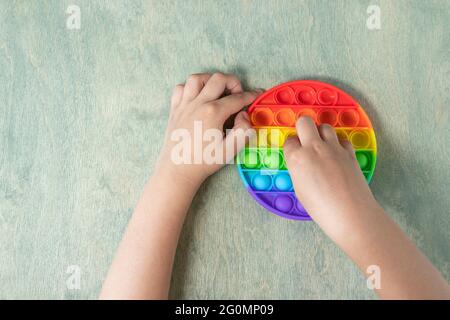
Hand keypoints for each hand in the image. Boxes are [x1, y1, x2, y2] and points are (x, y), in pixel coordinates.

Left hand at [155, 73, 260, 187]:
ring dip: (210, 80)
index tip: (257, 95)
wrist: (177, 170)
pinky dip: (191, 88)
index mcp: (213, 113)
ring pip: (197, 78)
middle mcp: (198, 104)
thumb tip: (244, 115)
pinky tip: (198, 98)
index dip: (251, 95)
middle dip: (233, 82)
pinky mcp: (174, 109)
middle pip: (218, 79)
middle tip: (238, 95)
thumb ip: (243, 131)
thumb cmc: (204, 162)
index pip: (237, 98)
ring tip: (218, 92)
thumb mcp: (230, 151)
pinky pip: (181, 88)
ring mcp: (184, 105)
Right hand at [283, 116, 378, 238]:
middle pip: (304, 122)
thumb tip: (300, 163)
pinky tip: (336, 155)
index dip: (291, 146)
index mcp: (296, 158)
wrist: (350, 213)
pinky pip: (341, 139)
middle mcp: (314, 148)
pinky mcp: (349, 152)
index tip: (294, 152)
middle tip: (305, 140)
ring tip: (322, 147)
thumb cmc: (321, 208)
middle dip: (303, 128)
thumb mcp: (299, 189)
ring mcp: (333, 148)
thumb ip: (298, 170)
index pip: (289, 140)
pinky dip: (337, 143)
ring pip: (324, 126)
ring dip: (321, 133)